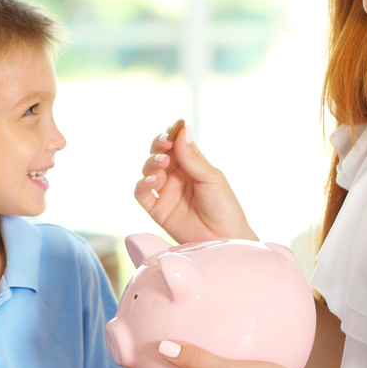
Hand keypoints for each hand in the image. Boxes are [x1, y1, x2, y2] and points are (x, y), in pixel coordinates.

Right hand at [134, 123, 254, 243]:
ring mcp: (166, 192)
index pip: (175, 144)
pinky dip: (142, 184)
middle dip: (158, 146)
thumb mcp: (211, 177)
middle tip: (164, 145)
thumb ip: (193, 157)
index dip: (170, 136)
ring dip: (151, 163)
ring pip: (148, 170)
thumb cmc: (224, 207)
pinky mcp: (157, 209)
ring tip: (162, 163)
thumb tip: (182, 129)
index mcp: (191, 165)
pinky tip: (152, 181)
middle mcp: (176, 176)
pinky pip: (142, 194)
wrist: (224, 238)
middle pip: (158, 154)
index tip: (170, 133)